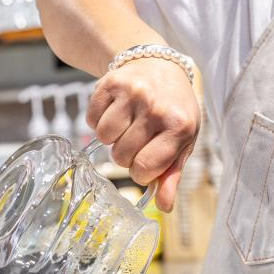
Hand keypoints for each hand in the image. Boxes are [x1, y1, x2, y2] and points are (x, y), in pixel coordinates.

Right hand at [86, 58, 200, 212]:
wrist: (160, 66)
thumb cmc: (173, 109)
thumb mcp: (182, 140)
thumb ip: (172, 174)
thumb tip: (164, 207)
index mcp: (179, 126)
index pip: (145, 169)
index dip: (141, 171)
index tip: (146, 160)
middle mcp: (156, 108)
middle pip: (120, 157)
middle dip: (125, 155)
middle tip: (137, 139)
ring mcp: (132, 93)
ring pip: (103, 138)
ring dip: (111, 138)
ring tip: (126, 125)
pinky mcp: (110, 83)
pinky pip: (91, 119)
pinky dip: (98, 120)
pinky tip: (115, 111)